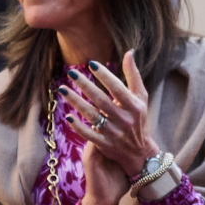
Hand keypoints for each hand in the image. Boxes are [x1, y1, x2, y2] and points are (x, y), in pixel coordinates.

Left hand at [63, 49, 156, 204]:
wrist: (139, 152)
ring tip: (62, 89)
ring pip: (92, 116)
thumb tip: (129, 52)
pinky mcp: (104, 145)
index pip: (118, 88)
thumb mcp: (141, 97)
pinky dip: (78, 126)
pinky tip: (67, 116)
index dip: (105, 76)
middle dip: (86, 86)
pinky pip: (88, 135)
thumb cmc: (139, 119)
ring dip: (76, 102)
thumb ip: (134, 75)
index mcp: (134, 106)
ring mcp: (114, 133)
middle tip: (71, 73)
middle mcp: (124, 119)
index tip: (91, 63)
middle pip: (101, 100)